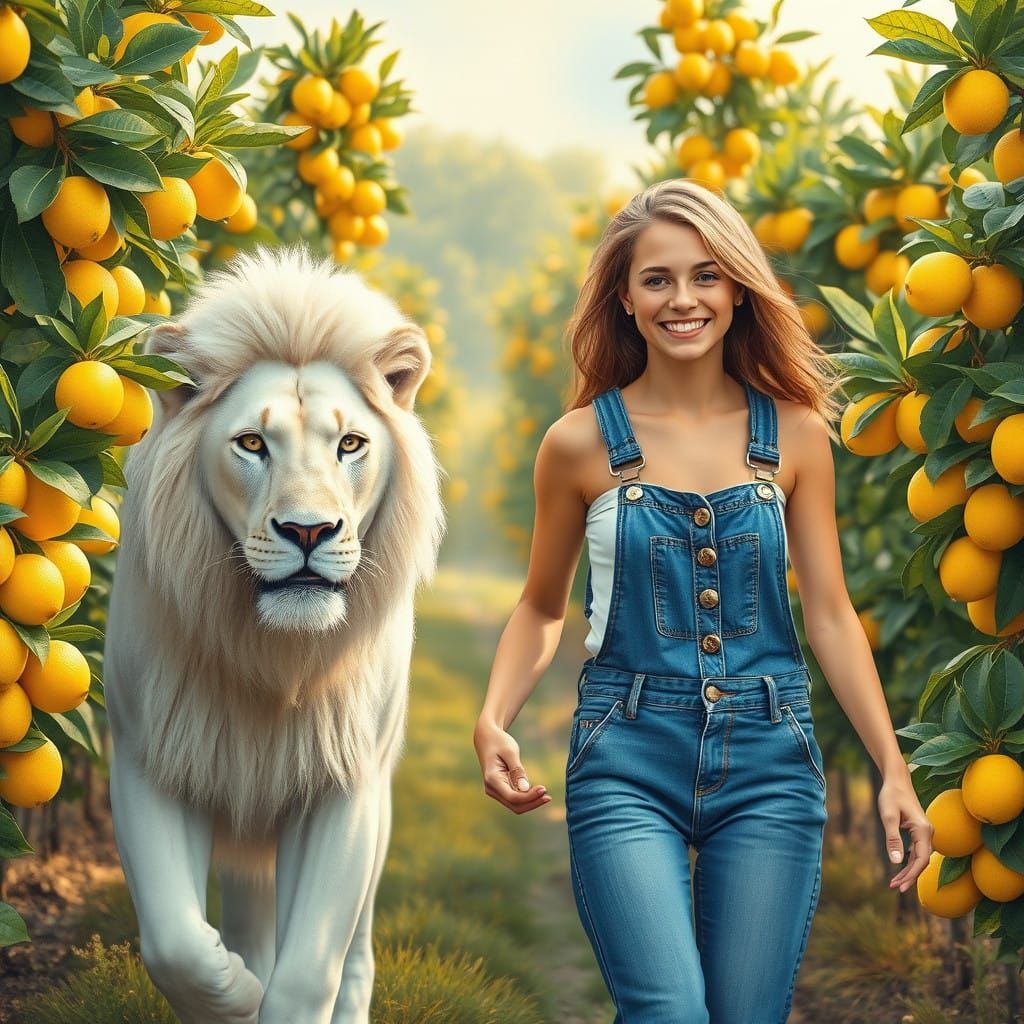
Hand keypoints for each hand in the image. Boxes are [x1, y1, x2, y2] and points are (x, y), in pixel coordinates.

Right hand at [474, 719, 551, 814]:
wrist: (487, 738)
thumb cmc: (499, 742)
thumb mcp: (510, 752)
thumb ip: (517, 770)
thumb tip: (526, 788)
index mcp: (492, 779)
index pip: (513, 797)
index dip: (529, 797)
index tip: (544, 789)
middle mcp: (491, 788)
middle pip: (515, 805)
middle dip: (532, 803)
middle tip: (548, 797)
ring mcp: (495, 791)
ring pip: (515, 805)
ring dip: (530, 802)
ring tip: (545, 795)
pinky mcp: (500, 789)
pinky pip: (515, 799)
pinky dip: (526, 798)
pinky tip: (537, 792)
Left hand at [879, 774, 933, 892]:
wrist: (896, 780)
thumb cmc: (892, 795)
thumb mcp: (888, 817)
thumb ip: (892, 839)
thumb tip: (896, 862)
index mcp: (924, 830)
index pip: (921, 859)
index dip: (912, 875)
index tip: (900, 886)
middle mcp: (928, 833)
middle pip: (921, 861)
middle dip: (909, 876)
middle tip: (894, 887)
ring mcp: (925, 832)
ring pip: (918, 857)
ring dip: (908, 871)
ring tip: (893, 882)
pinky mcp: (919, 831)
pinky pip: (916, 851)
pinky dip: (908, 861)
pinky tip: (900, 868)